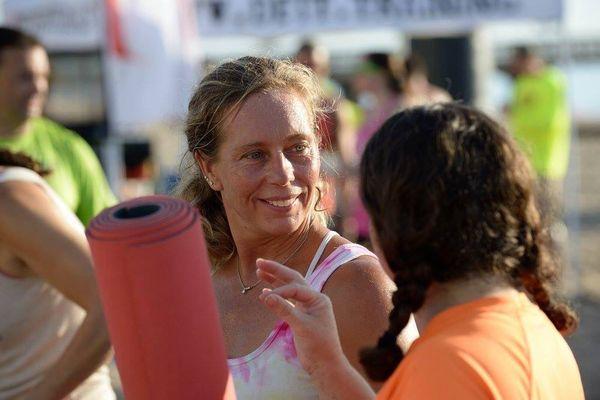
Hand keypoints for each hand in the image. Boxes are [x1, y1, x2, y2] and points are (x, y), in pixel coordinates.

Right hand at [256, 258, 345, 374]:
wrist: (325, 365)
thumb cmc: (318, 346)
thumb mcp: (301, 326)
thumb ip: (284, 310)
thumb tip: (265, 296)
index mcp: (318, 298)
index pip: (295, 287)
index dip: (279, 290)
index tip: (264, 298)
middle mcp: (313, 299)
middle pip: (293, 279)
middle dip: (276, 270)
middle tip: (259, 262)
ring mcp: (307, 307)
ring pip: (289, 288)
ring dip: (275, 280)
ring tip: (260, 271)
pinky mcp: (301, 316)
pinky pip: (287, 300)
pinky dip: (277, 295)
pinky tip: (266, 292)